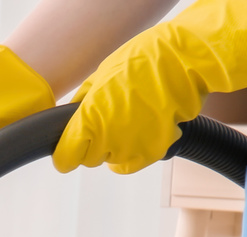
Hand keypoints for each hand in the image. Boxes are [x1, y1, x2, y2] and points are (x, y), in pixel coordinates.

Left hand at [55, 0, 246, 174]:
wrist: (182, 63)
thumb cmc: (140, 62)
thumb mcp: (100, 76)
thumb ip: (83, 103)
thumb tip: (71, 116)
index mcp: (88, 121)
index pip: (65, 158)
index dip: (66, 153)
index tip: (70, 148)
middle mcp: (106, 140)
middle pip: (89, 159)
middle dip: (94, 145)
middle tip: (108, 123)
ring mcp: (130, 149)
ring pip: (112, 161)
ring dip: (116, 148)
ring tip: (130, 122)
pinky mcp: (152, 153)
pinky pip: (132, 163)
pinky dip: (134, 153)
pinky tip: (141, 133)